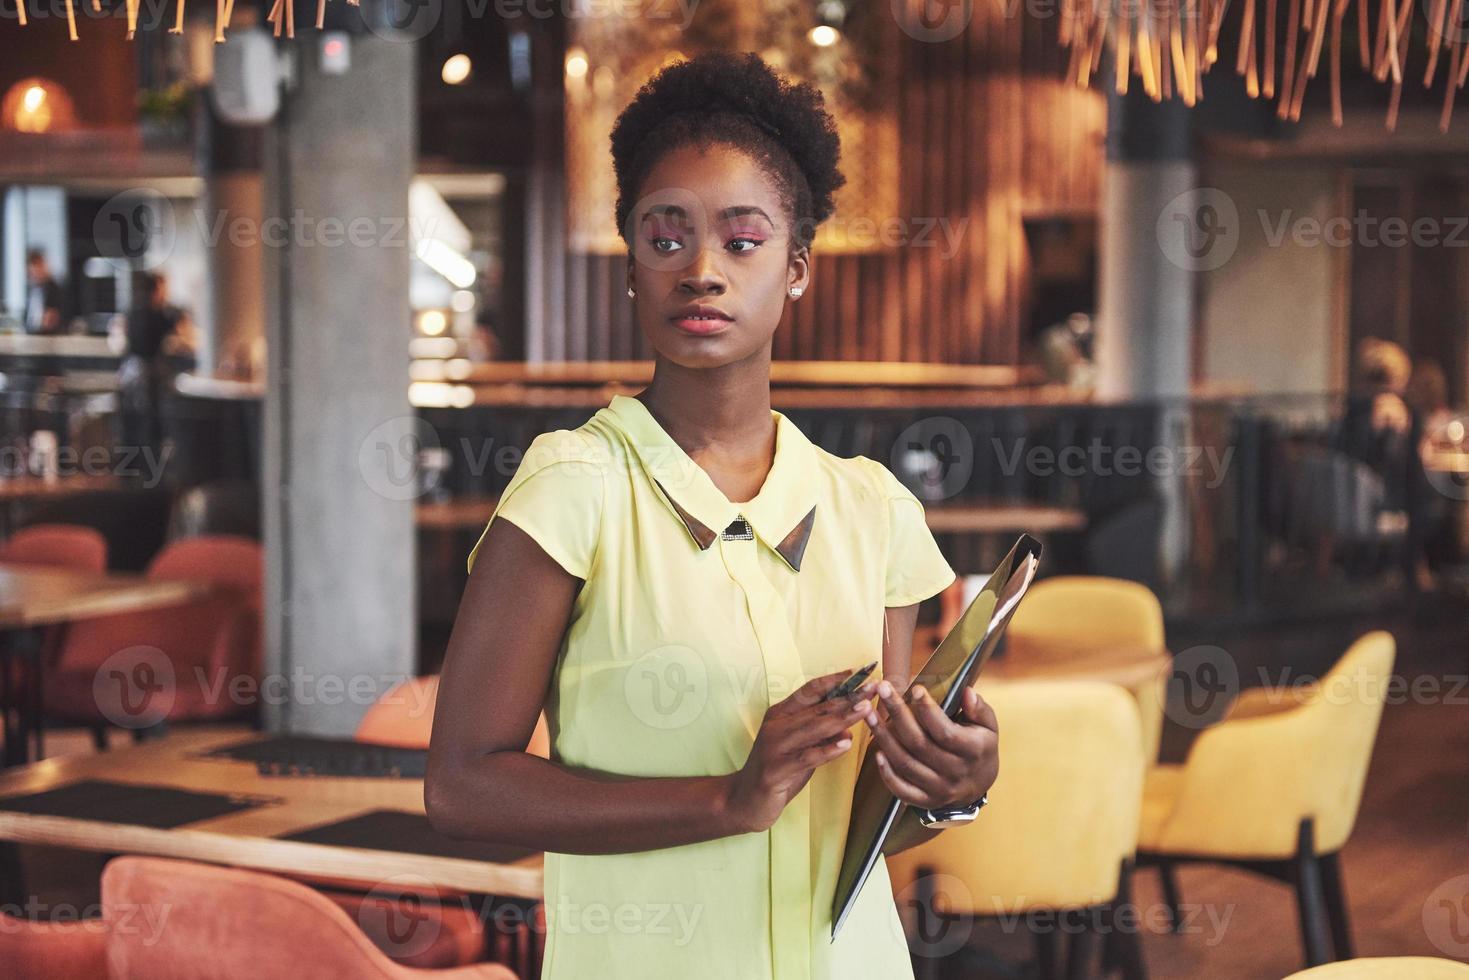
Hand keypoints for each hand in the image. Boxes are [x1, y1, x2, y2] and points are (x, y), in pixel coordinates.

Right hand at [724, 669, 875, 832]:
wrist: (745, 800)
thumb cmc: (776, 771)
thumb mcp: (799, 748)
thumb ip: (820, 735)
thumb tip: (848, 725)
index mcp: (780, 714)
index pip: (810, 690)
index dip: (835, 680)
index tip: (860, 672)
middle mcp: (776, 725)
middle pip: (817, 706)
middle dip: (848, 696)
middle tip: (873, 687)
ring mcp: (774, 746)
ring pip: (814, 727)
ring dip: (843, 717)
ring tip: (865, 709)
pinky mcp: (776, 769)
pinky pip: (807, 756)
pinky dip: (828, 749)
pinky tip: (846, 743)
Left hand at [863, 681, 997, 810]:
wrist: (979, 784)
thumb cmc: (979, 747)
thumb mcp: (988, 726)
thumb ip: (979, 709)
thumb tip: (967, 692)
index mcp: (973, 751)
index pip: (945, 731)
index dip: (928, 711)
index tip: (915, 689)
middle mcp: (955, 772)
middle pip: (919, 744)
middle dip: (898, 713)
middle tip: (884, 689)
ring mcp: (939, 789)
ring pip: (905, 763)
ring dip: (884, 738)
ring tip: (870, 714)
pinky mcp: (925, 800)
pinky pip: (902, 789)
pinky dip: (887, 773)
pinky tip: (876, 752)